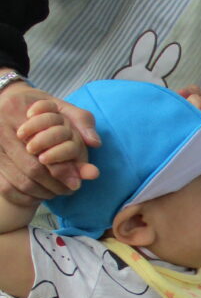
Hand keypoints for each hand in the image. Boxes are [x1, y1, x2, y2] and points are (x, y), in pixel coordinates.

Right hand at [0, 82, 99, 203]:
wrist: (5, 101)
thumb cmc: (39, 108)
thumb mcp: (61, 107)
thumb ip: (81, 121)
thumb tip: (95, 143)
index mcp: (17, 113)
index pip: (43, 154)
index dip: (62, 171)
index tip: (76, 184)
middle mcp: (1, 130)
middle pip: (31, 170)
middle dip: (54, 185)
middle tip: (68, 191)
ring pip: (19, 182)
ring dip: (41, 193)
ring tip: (56, 193)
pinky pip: (7, 187)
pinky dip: (24, 196)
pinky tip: (38, 194)